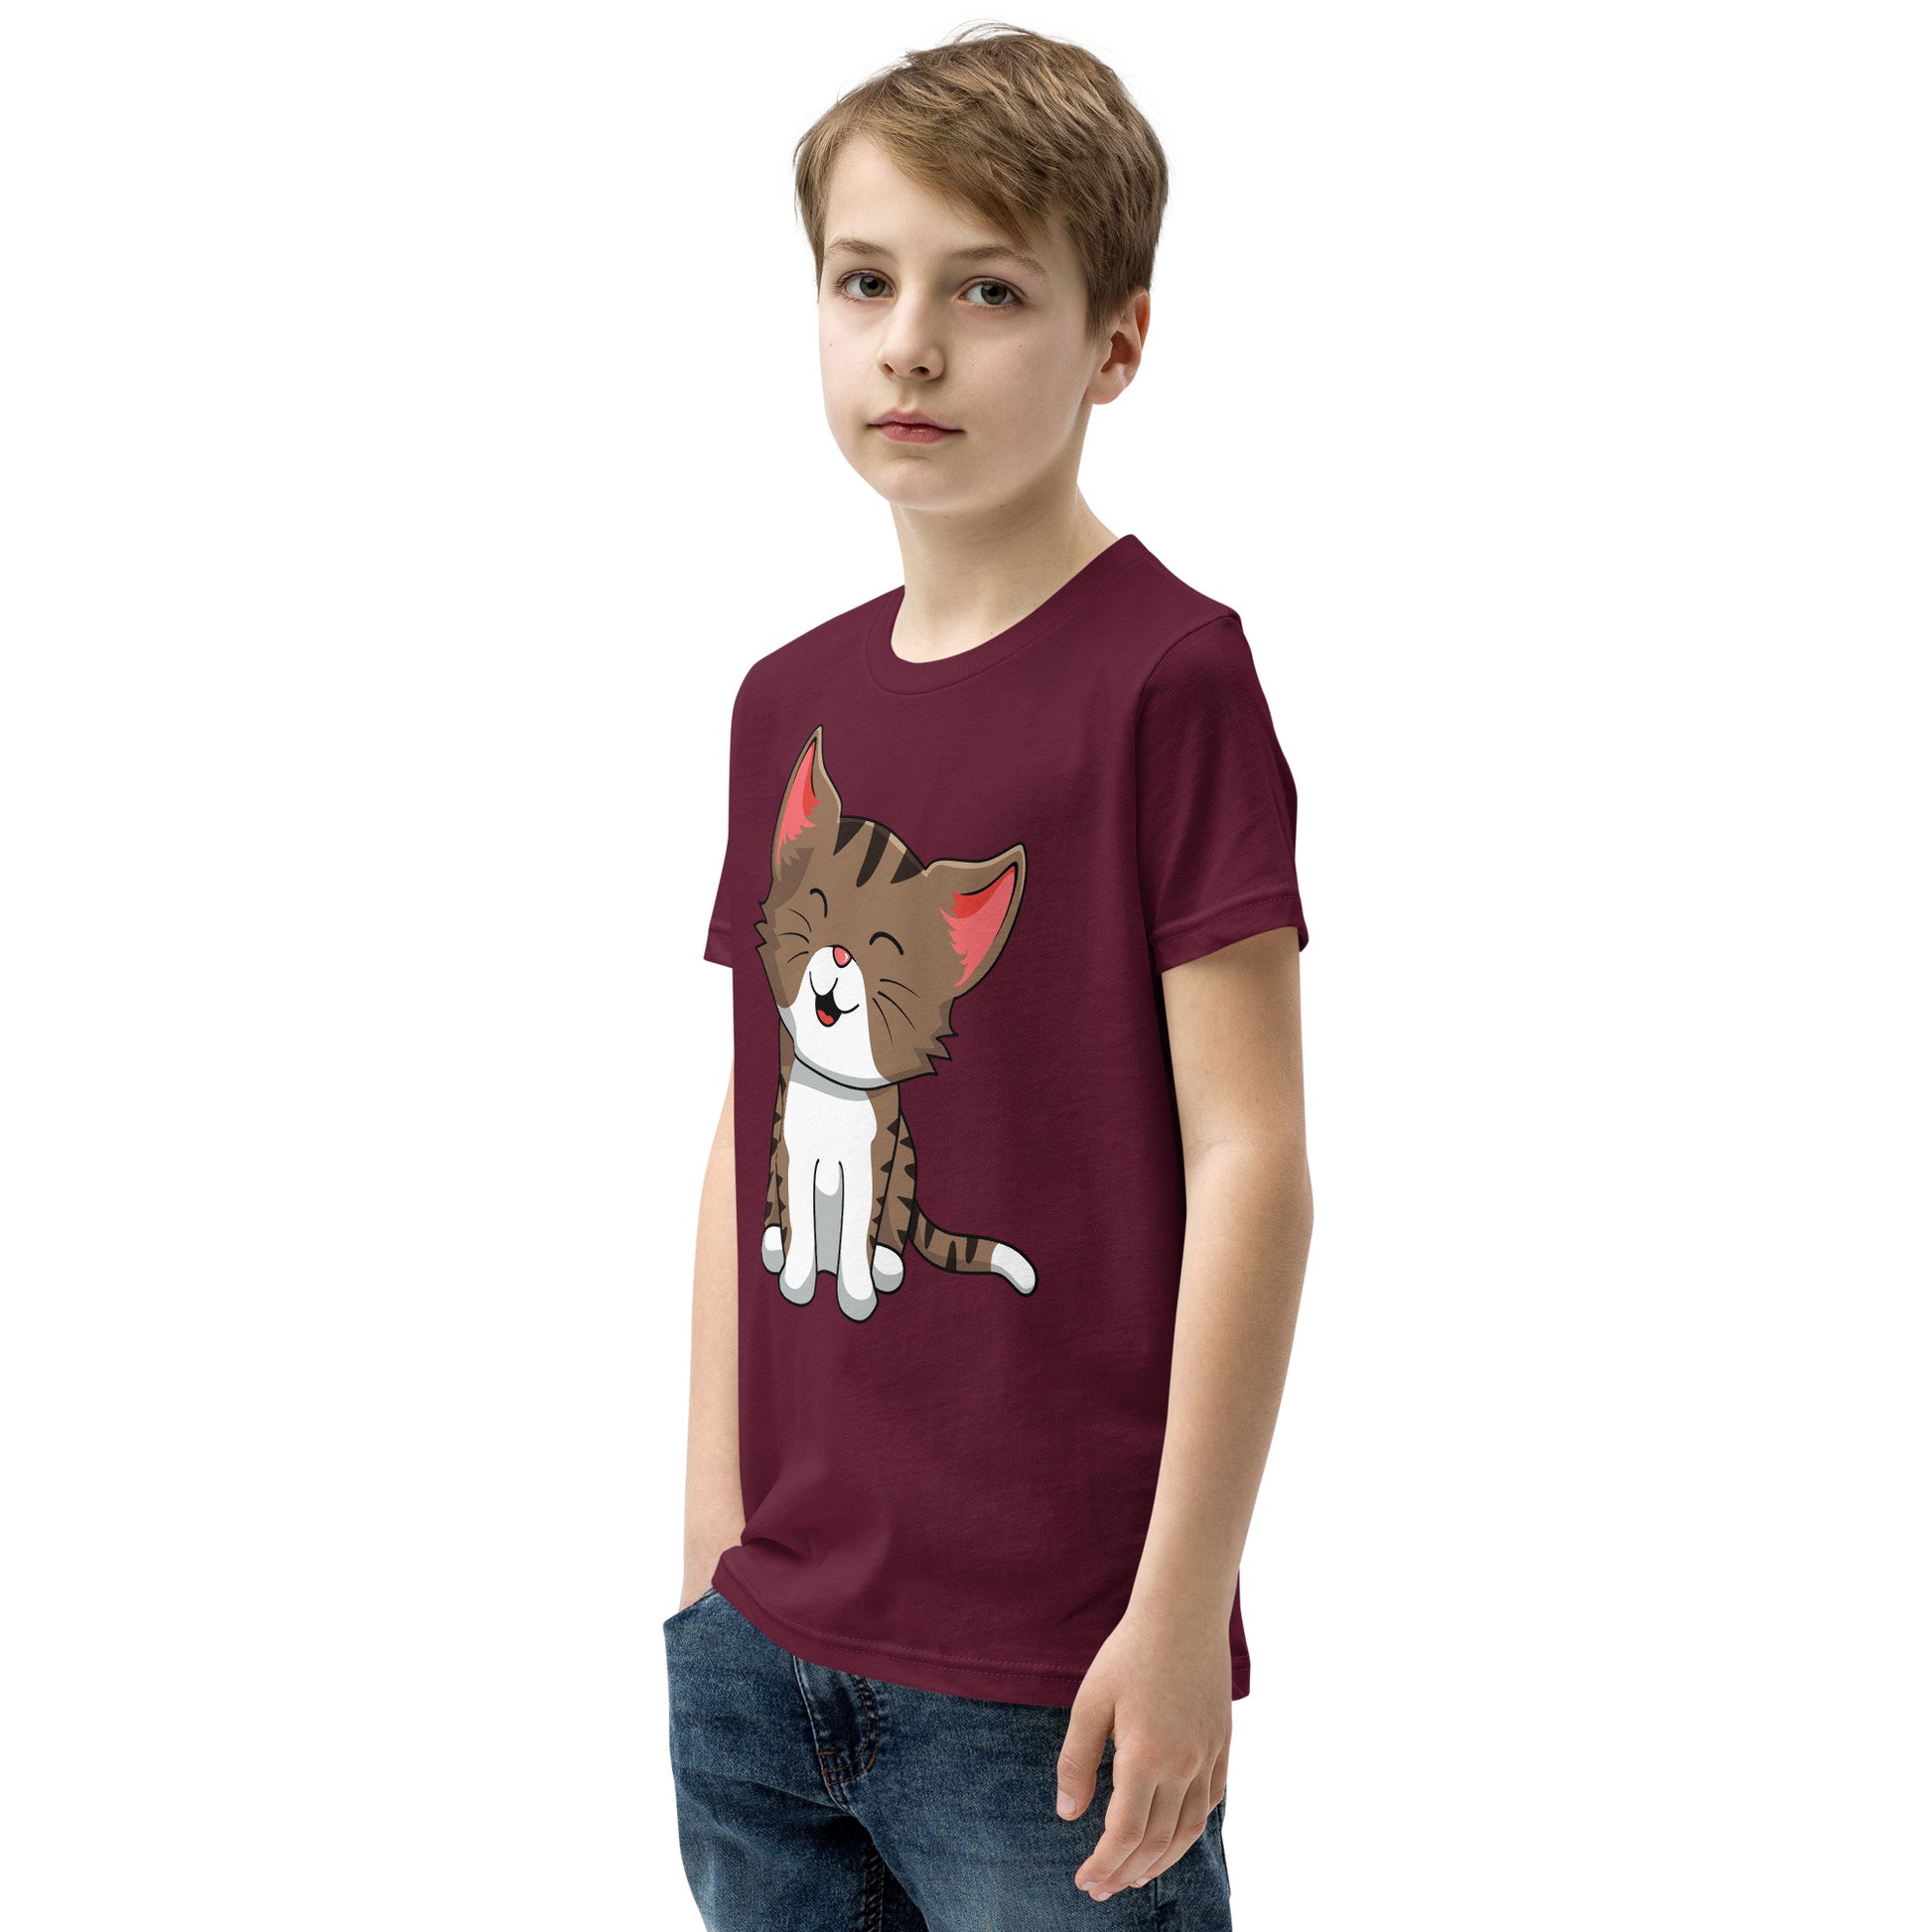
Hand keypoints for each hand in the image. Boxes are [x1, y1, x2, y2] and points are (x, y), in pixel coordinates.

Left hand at [1055, 1602, 1231, 1898]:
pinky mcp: (1222, 1743)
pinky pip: (1212, 1801)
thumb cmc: (1129, 1652)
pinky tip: (1175, 1835)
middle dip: (1126, 1872)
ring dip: (1161, 1861)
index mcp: (1144, 1758)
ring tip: (1136, 1875)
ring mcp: (1208, 1757)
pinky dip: (1192, 1827)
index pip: (1124, 1834)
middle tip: (1102, 1888)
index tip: (1085, 1880)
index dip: (1104, 1864)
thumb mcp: (1090, 1703)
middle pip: (1156, 1841)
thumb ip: (1077, 1761)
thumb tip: (1068, 1813)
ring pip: (1188, 1829)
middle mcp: (1183, 1767)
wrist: (1183, 1613)